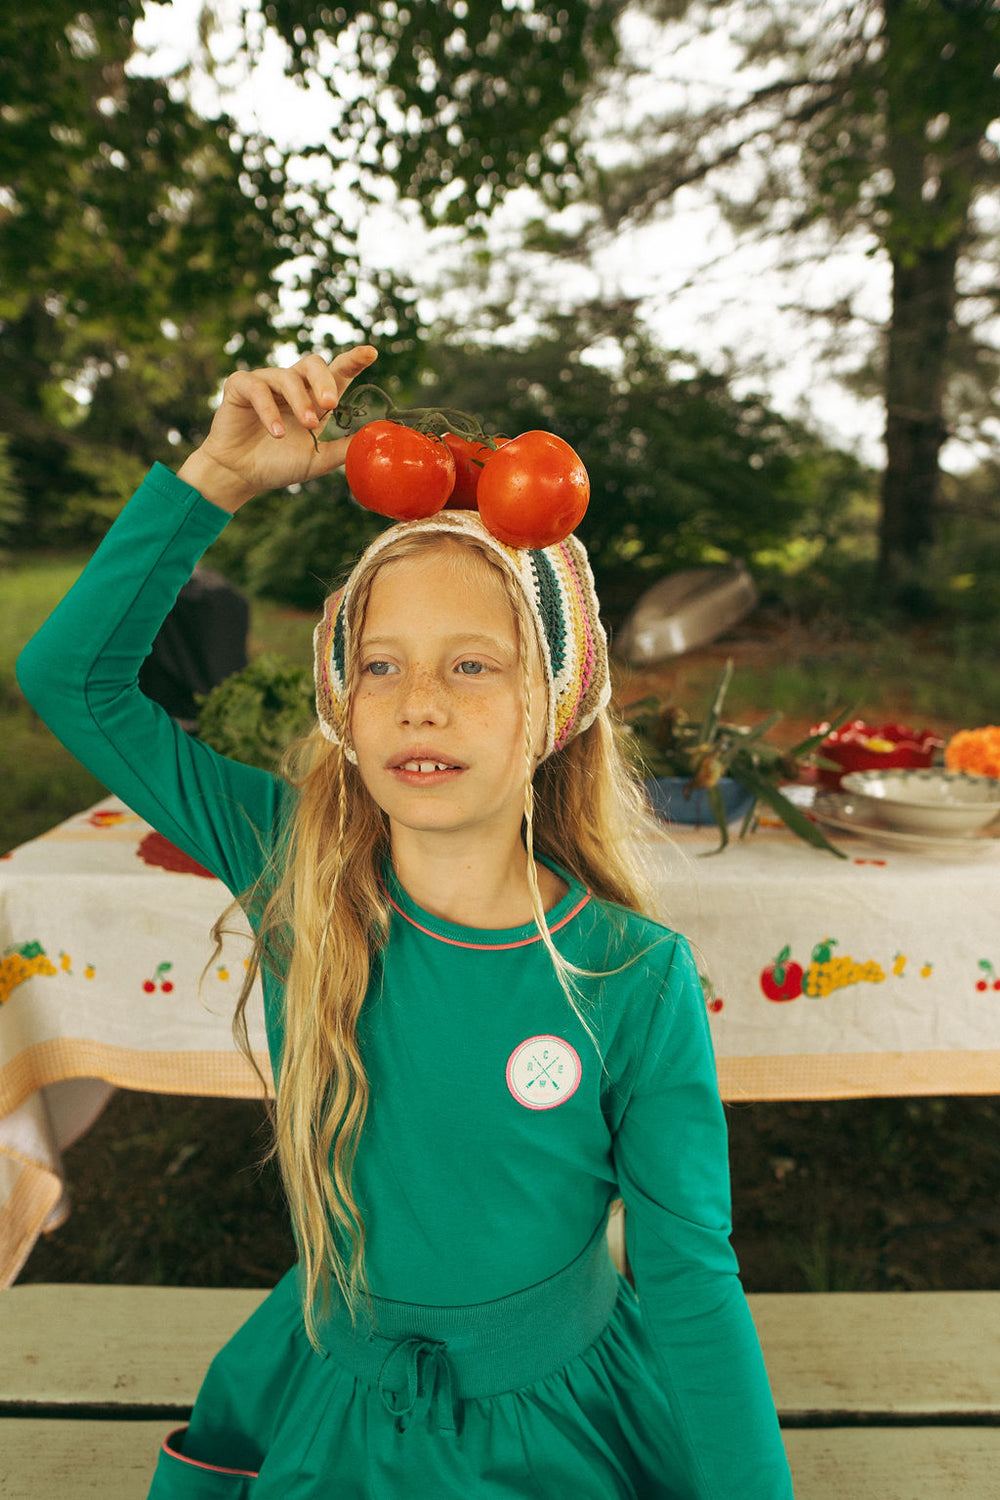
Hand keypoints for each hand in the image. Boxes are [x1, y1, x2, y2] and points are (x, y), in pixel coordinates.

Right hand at [177, 346, 377, 511]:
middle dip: (324, 381)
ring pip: (287, 377)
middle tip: (330, 405)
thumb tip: (377, 438)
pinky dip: (268, 410)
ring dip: (299, 401)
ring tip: (306, 426)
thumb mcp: (318, 460)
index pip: (337, 373)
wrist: (241, 475)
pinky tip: (278, 433)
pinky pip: (257, 388)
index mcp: (314, 398)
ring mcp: (266, 382)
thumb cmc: (279, 465)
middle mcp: (292, 385)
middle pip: (313, 364)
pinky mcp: (240, 386)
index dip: (353, 360)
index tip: (371, 353)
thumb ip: (344, 449)